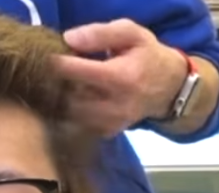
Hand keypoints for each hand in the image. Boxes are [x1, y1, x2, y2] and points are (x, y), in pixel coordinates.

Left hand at [54, 19, 187, 137]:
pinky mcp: (108, 132)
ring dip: (64, 98)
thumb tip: (68, 39)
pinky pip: (79, 123)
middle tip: (59, 72)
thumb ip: (101, 33)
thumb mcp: (132, 34)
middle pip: (68, 95)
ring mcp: (111, 122)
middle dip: (59, 83)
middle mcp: (115, 104)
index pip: (76, 72)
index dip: (57, 63)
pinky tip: (78, 99)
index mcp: (120, 77)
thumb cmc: (148, 56)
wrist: (170, 88)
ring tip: (69, 85)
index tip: (49, 57)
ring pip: (71, 112)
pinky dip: (73, 111)